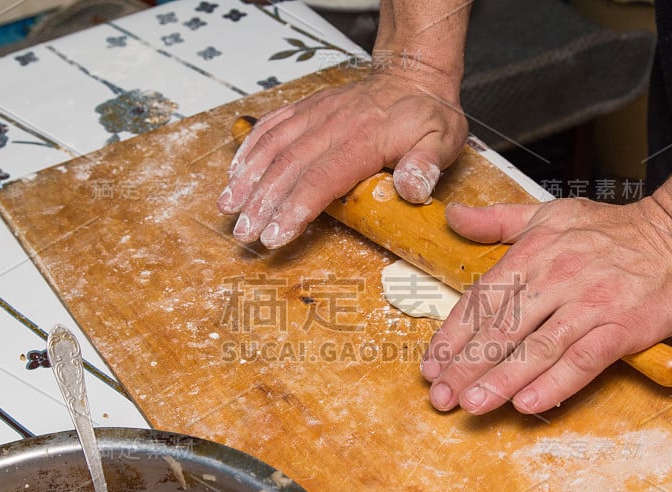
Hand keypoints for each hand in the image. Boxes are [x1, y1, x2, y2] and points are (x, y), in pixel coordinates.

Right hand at [217, 68, 467, 247]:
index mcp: (363, 139)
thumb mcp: (442, 139)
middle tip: (244, 233)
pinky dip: (249, 148)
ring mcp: (315, 114)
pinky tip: (235, 171)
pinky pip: (272, 125)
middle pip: (288, 168)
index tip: (275, 234)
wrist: (412, 77)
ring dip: (247, 178)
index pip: (322, 178)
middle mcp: (332, 125)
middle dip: (262, 203)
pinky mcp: (306, 109)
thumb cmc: (425, 115)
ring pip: (273, 147)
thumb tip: (412, 189)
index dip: (294, 208)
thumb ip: (427, 165)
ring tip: (228, 208)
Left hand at [420, 196, 671, 414]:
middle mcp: (555, 279)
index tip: (432, 365)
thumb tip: (451, 217)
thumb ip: (495, 221)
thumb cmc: (610, 230)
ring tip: (473, 404)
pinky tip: (529, 404)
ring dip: (502, 380)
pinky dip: (556, 383)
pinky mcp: (623, 327)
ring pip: (537, 348)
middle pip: (502, 329)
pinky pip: (584, 359)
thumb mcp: (546, 213)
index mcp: (532, 254)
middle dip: (467, 366)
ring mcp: (590, 304)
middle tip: (442, 397)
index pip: (481, 300)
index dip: (452, 335)